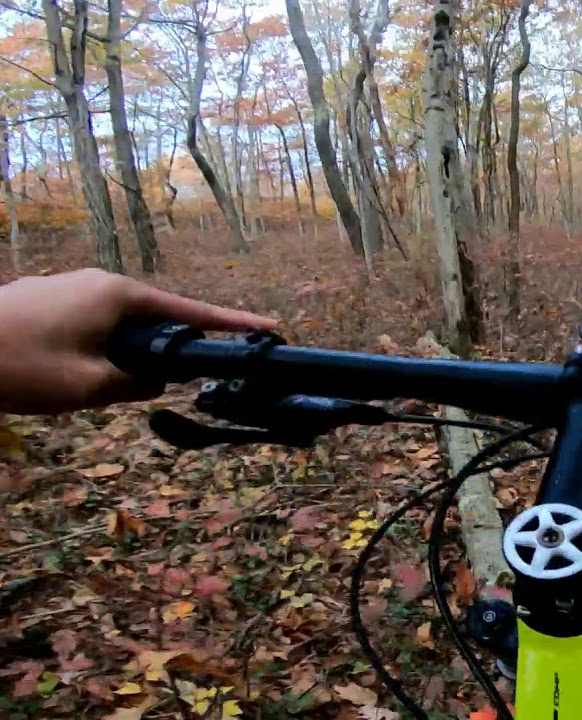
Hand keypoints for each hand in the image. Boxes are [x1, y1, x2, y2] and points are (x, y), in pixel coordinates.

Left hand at [0, 269, 276, 414]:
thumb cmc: (20, 367)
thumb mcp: (89, 387)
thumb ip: (135, 383)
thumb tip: (157, 379)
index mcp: (117, 295)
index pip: (190, 311)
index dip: (231, 323)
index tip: (268, 327)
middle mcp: (97, 282)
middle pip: (153, 318)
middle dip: (162, 350)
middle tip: (164, 383)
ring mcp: (68, 287)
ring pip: (116, 324)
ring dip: (120, 354)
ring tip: (96, 386)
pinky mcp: (43, 300)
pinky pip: (88, 323)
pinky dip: (95, 348)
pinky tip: (70, 374)